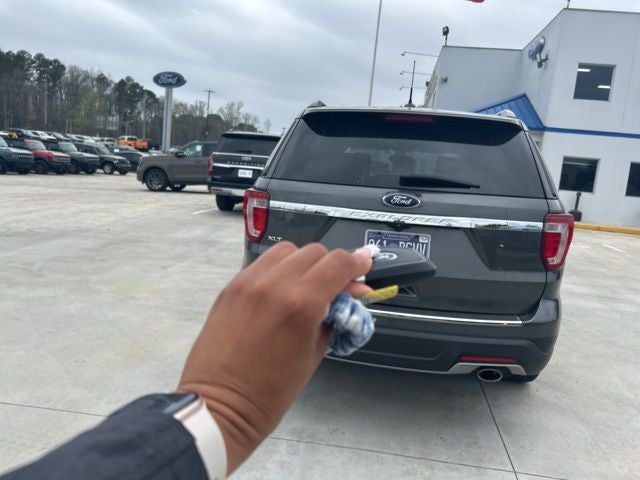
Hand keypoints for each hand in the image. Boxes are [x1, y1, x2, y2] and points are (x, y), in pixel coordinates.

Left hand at [178, 242, 372, 473]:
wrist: (219, 405)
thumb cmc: (271, 392)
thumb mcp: (314, 353)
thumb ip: (333, 316)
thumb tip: (349, 295)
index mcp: (301, 304)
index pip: (338, 263)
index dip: (357, 262)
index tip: (364, 265)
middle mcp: (274, 284)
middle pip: (315, 252)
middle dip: (332, 265)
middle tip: (338, 286)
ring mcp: (248, 282)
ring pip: (287, 251)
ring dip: (304, 262)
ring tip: (308, 286)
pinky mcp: (230, 287)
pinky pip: (263, 264)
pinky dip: (279, 270)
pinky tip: (282, 291)